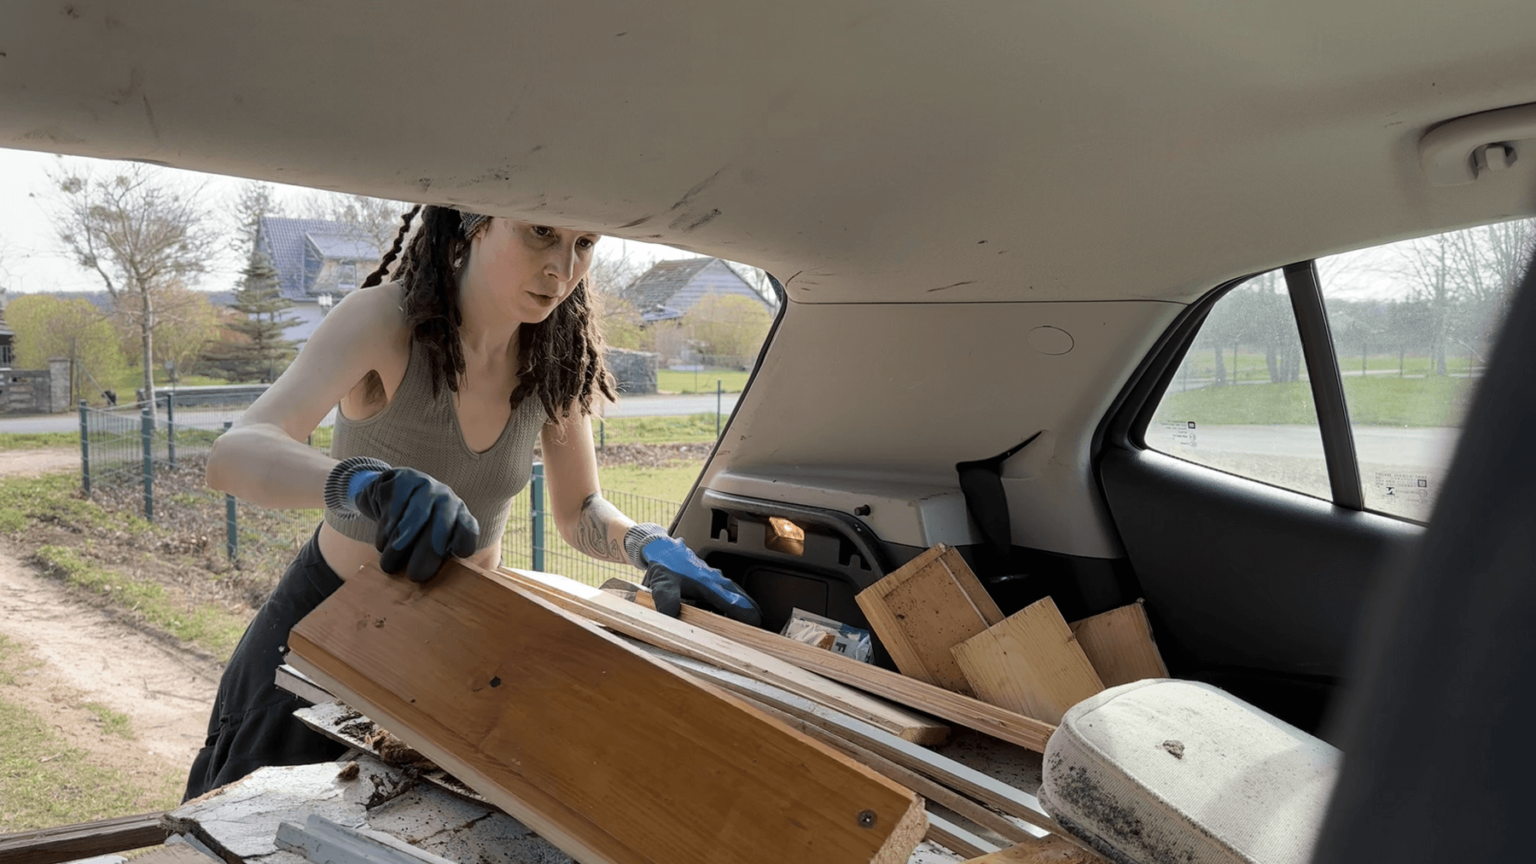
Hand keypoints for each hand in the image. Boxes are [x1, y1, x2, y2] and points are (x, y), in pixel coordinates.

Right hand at [348, 466, 478, 581]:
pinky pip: (397, 506)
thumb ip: (437, 558)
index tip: (456, 557)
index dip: (464, 543)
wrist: (392, 491)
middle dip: (428, 553)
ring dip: (401, 544)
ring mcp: (427, 487)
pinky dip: (387, 528)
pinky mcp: (405, 480)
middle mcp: (448, 500)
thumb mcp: (431, 540)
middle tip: (415, 576)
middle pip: (441, 527)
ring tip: (389, 564)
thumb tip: (432, 585)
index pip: (468, 530)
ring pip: (416, 517)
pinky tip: (382, 543)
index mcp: (460, 516)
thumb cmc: (416, 526)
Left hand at [640, 536, 761, 625]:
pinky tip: (731, 601)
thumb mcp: (662, 584)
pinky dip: (734, 595)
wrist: (660, 546)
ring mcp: (712, 575)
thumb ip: (667, 599)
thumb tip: (672, 614)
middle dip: (751, 607)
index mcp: (706, 583)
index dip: (744, 612)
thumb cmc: (663, 565)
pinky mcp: (708, 574)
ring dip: (744, 600)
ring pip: (733, 589)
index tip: (756, 622)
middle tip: (760, 621)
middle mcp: (713, 579)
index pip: (731, 601)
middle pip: (738, 594)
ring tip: (752, 612)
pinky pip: (726, 586)